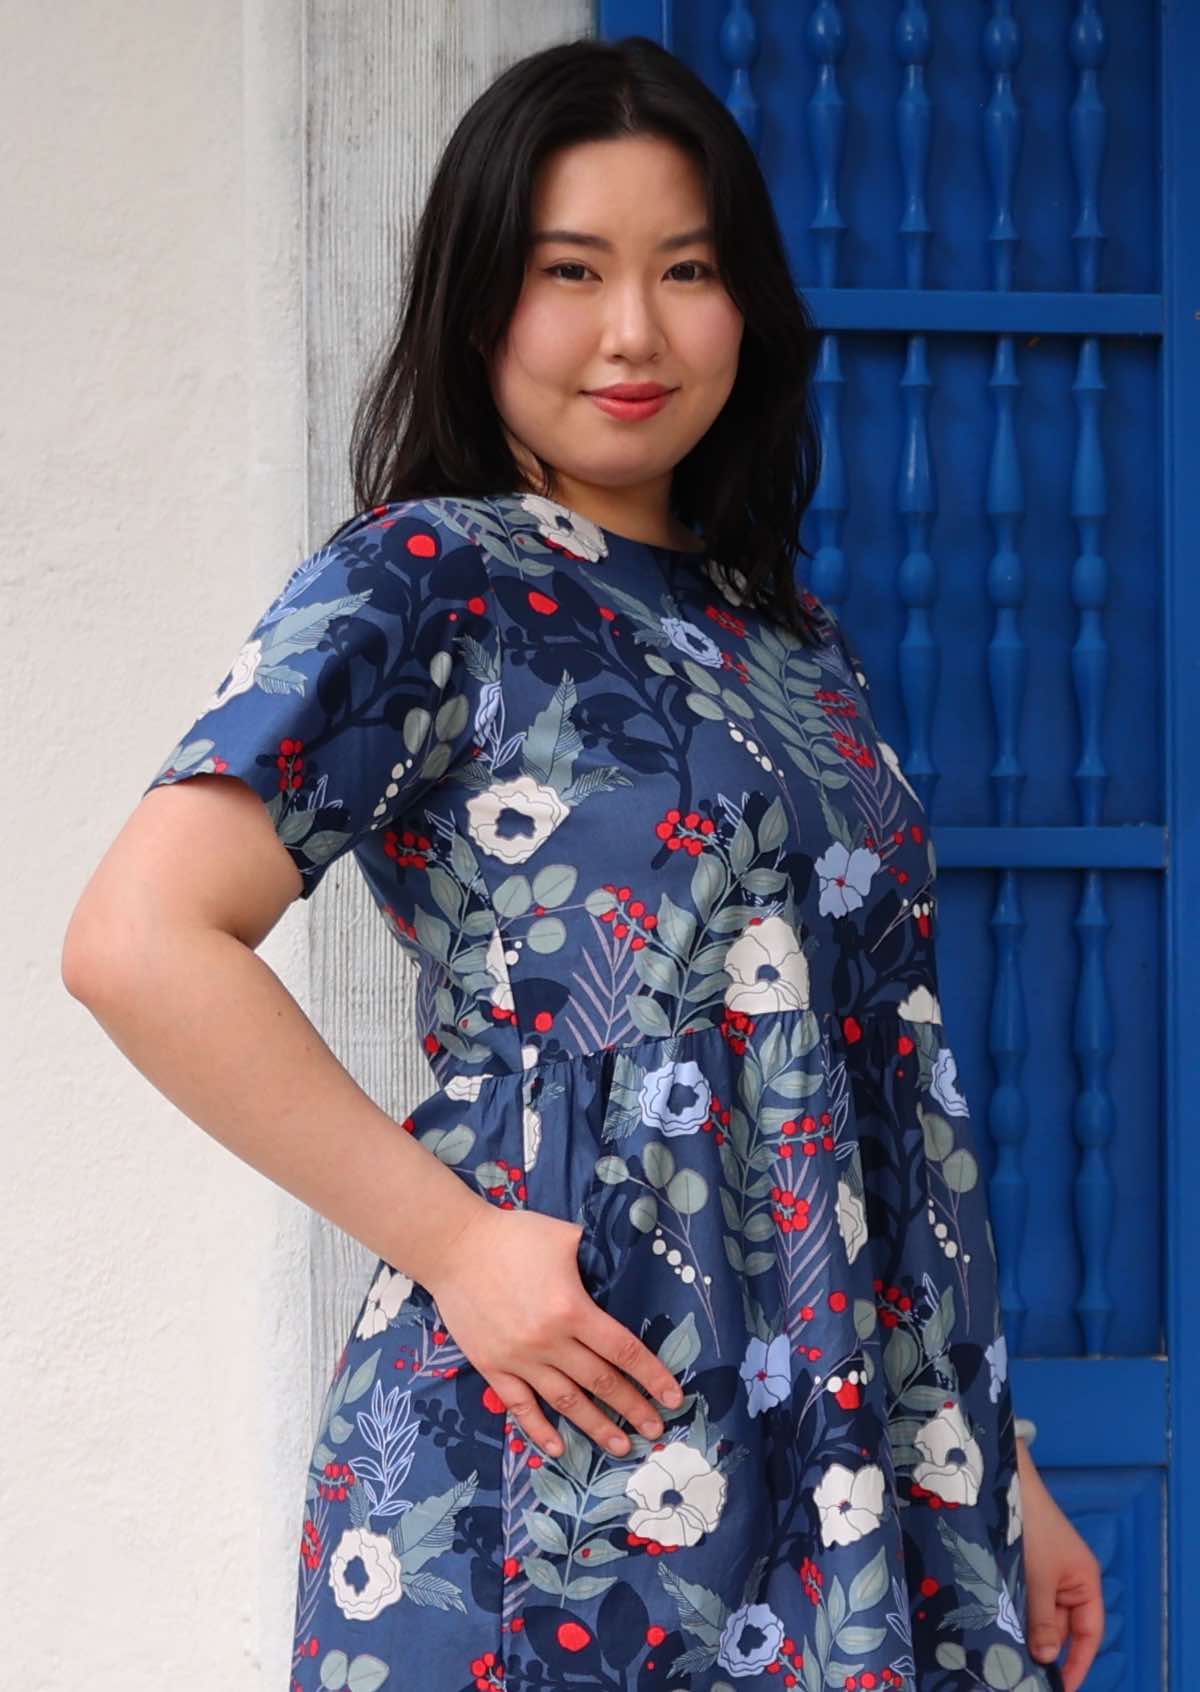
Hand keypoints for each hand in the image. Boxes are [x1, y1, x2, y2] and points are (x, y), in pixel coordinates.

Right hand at [426, 1203, 684, 1458]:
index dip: (651, 1375)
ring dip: (596, 1427)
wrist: (454, 1247)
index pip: (623, 1350)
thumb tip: (622, 1266)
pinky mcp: (492, 1367)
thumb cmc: (513, 1236)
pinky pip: (520, 1406)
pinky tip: (559, 1447)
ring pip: (566, 1402)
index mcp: (572, 1309)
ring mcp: (519, 1359)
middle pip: (601, 1382)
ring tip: (621, 1446)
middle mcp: (549, 1342)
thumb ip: (595, 1257)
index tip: (673, 1396)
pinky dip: (539, 1430)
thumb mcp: (564, 1236)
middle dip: (633, 1408)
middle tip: (656, 1429)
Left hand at [1017, 1440, 1104, 1690]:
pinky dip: (1011, 1612)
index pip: (1088, 1634)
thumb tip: (1046, 1658)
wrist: (998, 1480)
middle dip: (1042, 1649)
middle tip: (1018, 1672)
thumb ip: (1041, 1619)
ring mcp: (1043, 1572)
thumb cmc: (1029, 1525)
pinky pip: (1021, 1598)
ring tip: (1003, 1654)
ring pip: (1037, 1614)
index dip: (1077, 1663)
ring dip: (1023, 1631)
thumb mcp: (1037, 1577)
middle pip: (1060, 1627)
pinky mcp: (1021, 1564)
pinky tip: (994, 1626)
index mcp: (1084, 1581)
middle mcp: (1067, 1579)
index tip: (1059, 1687)